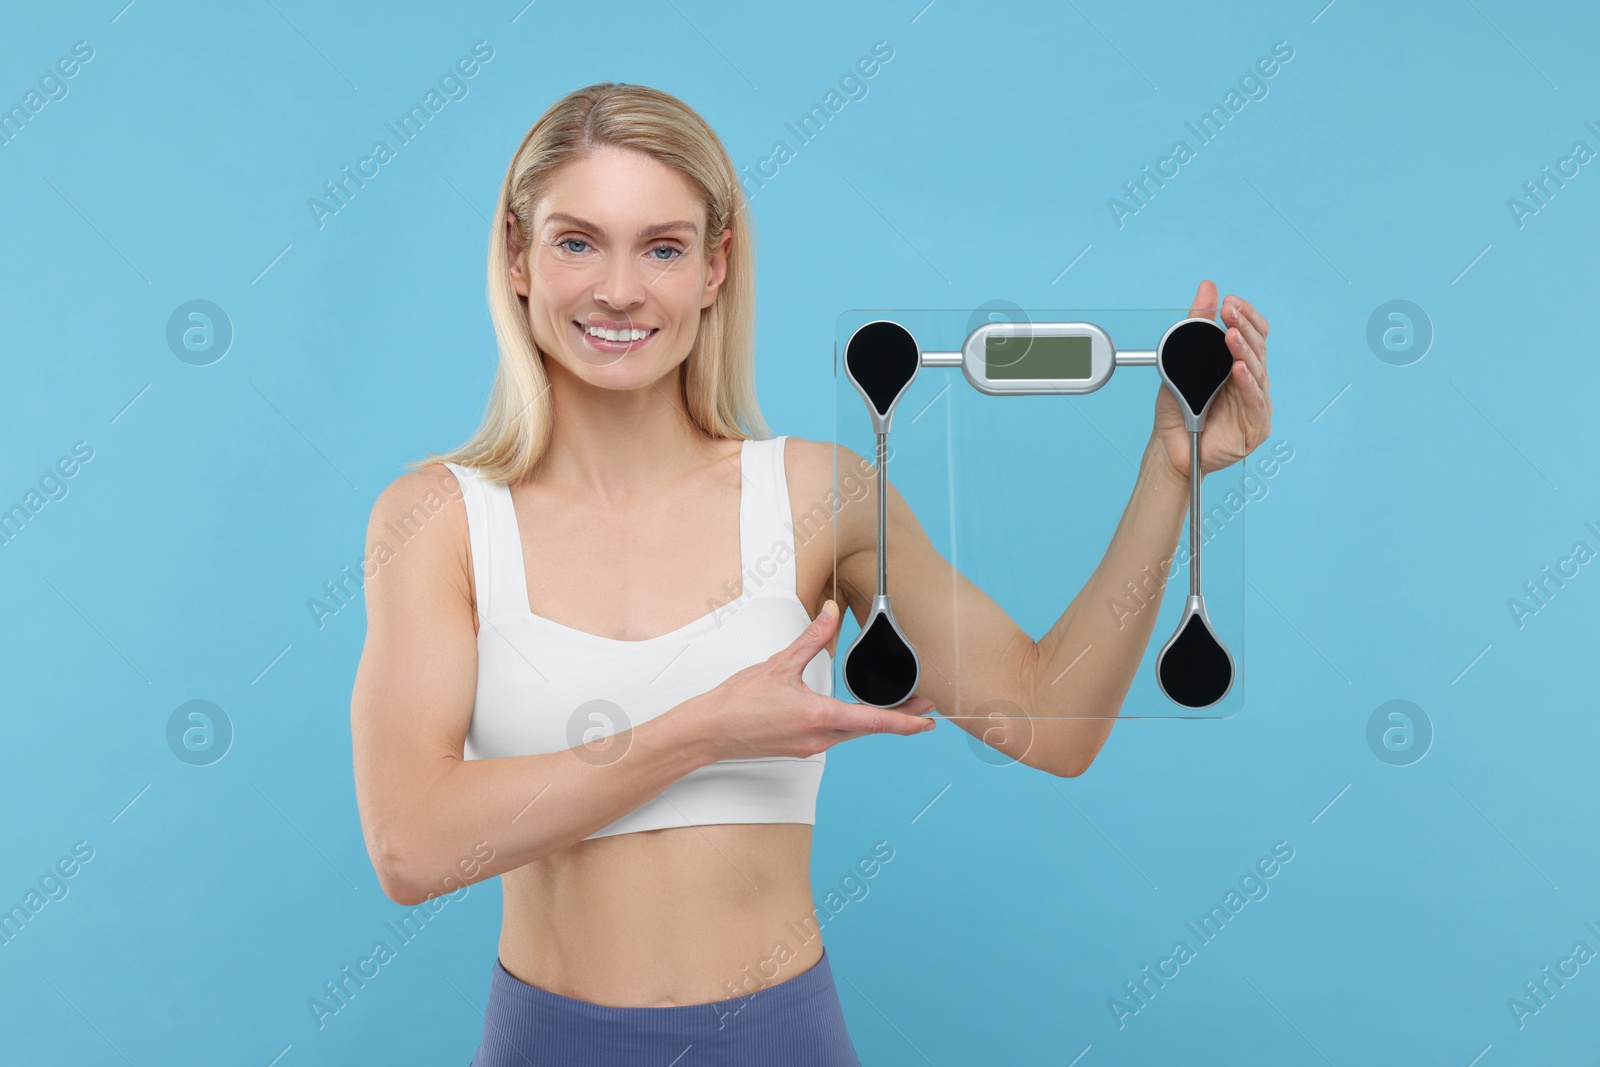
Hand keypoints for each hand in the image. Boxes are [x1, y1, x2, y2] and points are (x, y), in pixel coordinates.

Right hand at [685, 599, 936, 761]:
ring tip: (894, 707)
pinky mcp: (800, 748)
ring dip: (874, 721)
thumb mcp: (779, 663)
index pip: (873, 721)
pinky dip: (851, 724)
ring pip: (851, 733)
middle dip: (898, 718)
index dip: (905, 721)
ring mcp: (809, 747)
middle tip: (924, 707)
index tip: (928, 721)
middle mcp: (818, 738)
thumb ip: (812, 637)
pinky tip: (852, 713)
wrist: (709, 731)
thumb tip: (830, 612)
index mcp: (818, 716)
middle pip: (869, 728)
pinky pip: (834, 736)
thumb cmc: (737, 702)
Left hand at [1152, 280, 1272, 485]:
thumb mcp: (1184, 361)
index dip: (1246, 316)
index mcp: (1239, 365)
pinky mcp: (1255, 427)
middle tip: (1230, 311)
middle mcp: (1251, 383)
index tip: (1230, 302)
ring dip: (1244, 351)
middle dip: (1243, 327)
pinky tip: (1238, 370)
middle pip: (1257, 349)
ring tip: (1232, 335)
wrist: (1169, 448)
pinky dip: (1246, 384)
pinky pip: (1254, 402)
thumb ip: (1197, 325)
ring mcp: (1256, 404)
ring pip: (1257, 372)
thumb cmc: (1180, 408)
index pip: (1254, 333)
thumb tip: (1208, 288)